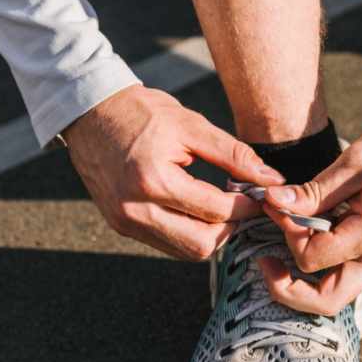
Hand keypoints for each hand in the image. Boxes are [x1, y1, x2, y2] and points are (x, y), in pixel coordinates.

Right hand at [64, 84, 284, 259]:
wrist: (89, 111)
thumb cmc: (142, 112)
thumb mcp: (193, 126)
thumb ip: (235, 156)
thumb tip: (272, 179)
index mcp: (153, 180)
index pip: (216, 211)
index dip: (247, 206)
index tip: (261, 195)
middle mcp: (134, 209)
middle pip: (201, 244)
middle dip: (230, 229)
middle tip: (242, 206)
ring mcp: (124, 221)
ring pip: (184, 250)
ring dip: (210, 234)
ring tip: (221, 206)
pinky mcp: (119, 225)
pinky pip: (165, 243)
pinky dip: (188, 232)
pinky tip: (198, 209)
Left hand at [257, 111, 361, 313]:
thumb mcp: (354, 161)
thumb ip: (313, 191)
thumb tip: (275, 203)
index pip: (313, 258)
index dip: (287, 235)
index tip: (278, 207)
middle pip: (328, 300)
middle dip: (289, 290)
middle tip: (265, 262)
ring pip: (339, 291)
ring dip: (305, 280)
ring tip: (284, 247)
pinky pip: (349, 271)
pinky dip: (323, 264)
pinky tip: (311, 234)